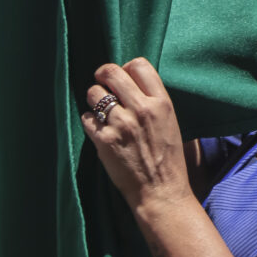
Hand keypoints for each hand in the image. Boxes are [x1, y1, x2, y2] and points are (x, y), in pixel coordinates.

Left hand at [82, 58, 193, 214]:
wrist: (161, 191)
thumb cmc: (167, 157)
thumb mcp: (170, 120)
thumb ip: (152, 99)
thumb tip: (129, 82)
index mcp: (161, 102)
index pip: (139, 65)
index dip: (126, 68)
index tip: (122, 77)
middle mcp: (141, 108)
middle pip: (112, 72)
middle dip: (103, 74)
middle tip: (101, 81)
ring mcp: (121, 124)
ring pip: (94, 93)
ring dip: (94, 98)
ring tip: (99, 108)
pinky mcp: (104, 141)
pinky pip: (87, 118)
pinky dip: (89, 121)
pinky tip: (98, 129)